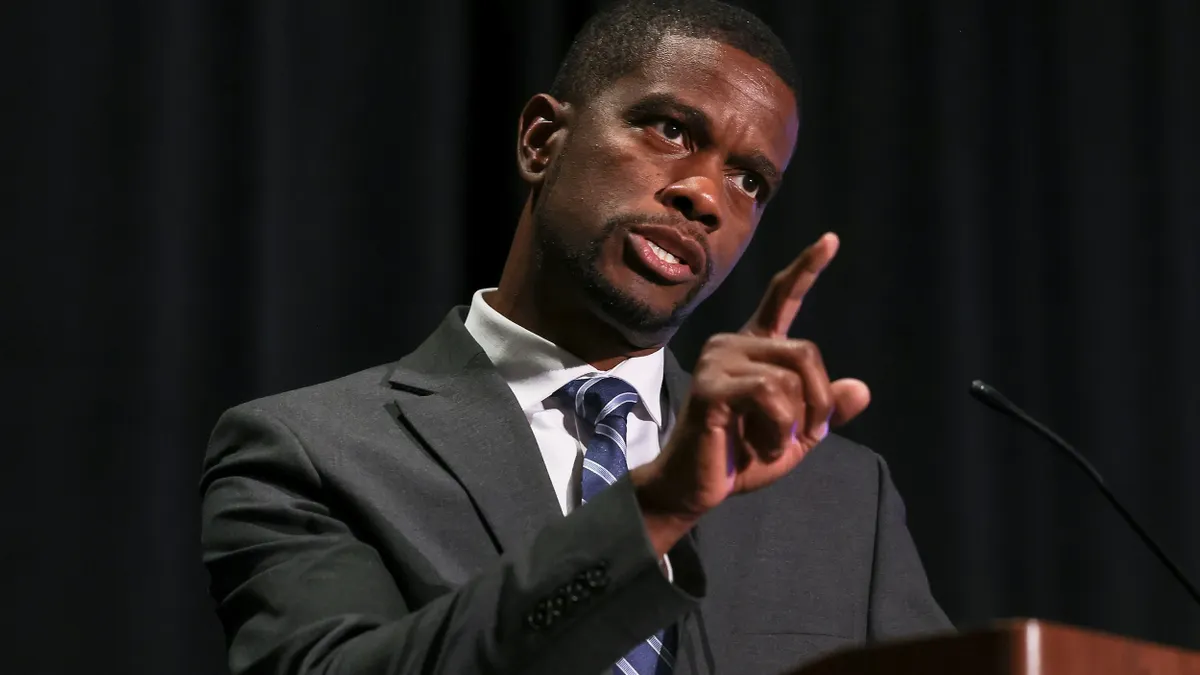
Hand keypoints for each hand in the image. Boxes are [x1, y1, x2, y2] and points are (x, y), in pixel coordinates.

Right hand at [631, 233, 871, 554]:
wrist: (696, 488)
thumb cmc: (741, 458)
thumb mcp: (797, 436)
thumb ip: (826, 411)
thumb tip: (861, 388)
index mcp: (755, 349)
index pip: (783, 299)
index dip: (807, 269)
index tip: (831, 239)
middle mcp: (734, 344)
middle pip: (805, 352)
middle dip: (818, 401)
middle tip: (802, 435)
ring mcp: (719, 362)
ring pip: (790, 377)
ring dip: (795, 422)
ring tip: (769, 443)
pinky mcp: (711, 386)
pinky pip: (769, 395)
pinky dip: (779, 429)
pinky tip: (760, 446)